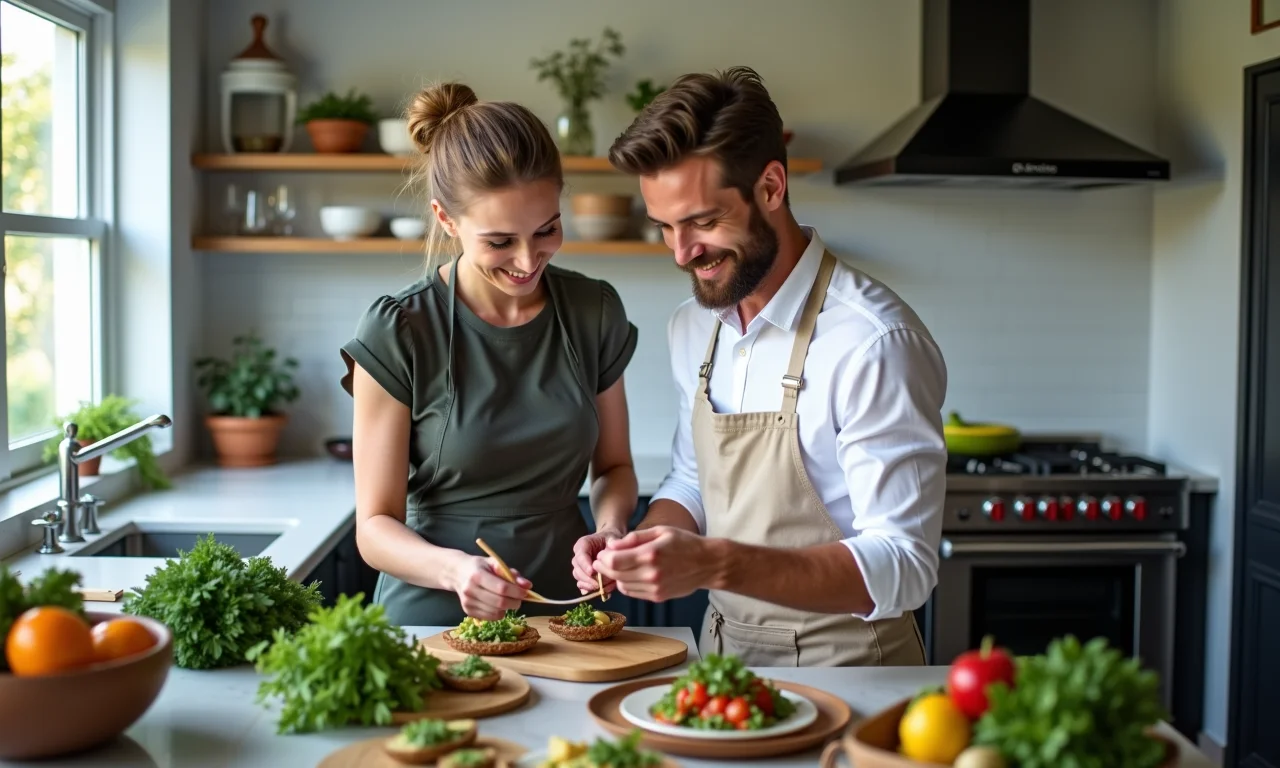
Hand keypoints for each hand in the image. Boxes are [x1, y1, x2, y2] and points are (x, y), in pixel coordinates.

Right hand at [449, 556, 529, 619]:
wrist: (457, 573)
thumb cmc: (479, 566)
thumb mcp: (495, 563)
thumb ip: (512, 574)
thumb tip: (528, 586)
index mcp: (477, 575)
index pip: (501, 588)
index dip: (516, 592)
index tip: (525, 592)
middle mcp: (470, 590)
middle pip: (500, 602)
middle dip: (515, 602)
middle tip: (520, 598)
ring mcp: (468, 602)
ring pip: (496, 612)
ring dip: (508, 608)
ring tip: (508, 599)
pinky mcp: (468, 611)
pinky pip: (490, 617)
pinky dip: (499, 613)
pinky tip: (498, 604)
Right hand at [572, 529, 621, 594]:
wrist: (611, 543)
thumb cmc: (611, 539)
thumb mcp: (613, 538)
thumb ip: (611, 547)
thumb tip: (609, 557)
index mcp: (583, 544)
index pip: (580, 556)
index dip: (585, 565)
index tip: (592, 572)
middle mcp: (578, 557)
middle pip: (578, 570)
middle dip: (588, 579)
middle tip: (600, 584)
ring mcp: (580, 568)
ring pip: (579, 579)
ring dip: (591, 585)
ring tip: (605, 587)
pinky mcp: (584, 577)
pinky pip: (583, 585)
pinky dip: (592, 589)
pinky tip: (602, 590)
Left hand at [594, 526, 712, 601]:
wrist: (708, 564)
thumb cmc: (685, 543)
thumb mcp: (660, 531)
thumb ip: (634, 538)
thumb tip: (612, 545)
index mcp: (650, 554)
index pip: (613, 561)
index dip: (603, 557)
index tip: (602, 553)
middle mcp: (650, 574)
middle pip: (615, 574)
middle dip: (604, 567)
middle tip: (603, 560)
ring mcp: (654, 588)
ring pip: (622, 585)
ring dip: (616, 576)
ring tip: (619, 566)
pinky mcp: (657, 597)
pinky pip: (633, 593)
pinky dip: (627, 584)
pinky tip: (630, 574)